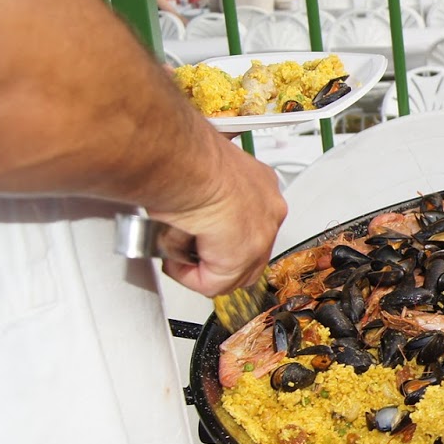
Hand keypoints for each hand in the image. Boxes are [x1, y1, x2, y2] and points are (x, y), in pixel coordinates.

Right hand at [149, 136, 285, 296]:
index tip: (199, 233)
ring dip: (197, 266)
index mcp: (260, 184)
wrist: (188, 164)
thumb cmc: (186, 158)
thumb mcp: (199, 176)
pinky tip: (175, 254)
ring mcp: (261, 235)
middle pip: (246, 252)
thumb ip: (203, 199)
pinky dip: (187, 275)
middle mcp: (268, 209)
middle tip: (184, 246)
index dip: (220, 235)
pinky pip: (211, 284)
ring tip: (175, 245)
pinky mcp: (241, 259)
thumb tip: (187, 216)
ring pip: (231, 272)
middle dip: (213, 256)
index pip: (250, 222)